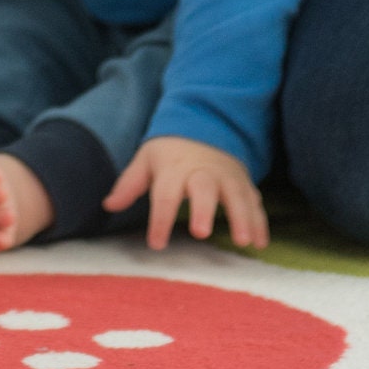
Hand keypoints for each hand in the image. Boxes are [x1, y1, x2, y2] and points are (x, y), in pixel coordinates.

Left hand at [106, 135, 267, 249]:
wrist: (203, 124)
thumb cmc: (170, 152)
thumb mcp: (146, 160)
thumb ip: (129, 184)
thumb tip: (108, 205)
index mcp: (174, 168)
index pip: (165, 195)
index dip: (159, 219)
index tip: (156, 243)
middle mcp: (203, 171)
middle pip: (204, 189)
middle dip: (204, 210)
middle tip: (201, 233)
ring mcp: (226, 176)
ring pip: (236, 196)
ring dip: (242, 218)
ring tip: (244, 242)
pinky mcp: (243, 182)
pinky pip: (254, 201)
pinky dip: (260, 221)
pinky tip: (261, 243)